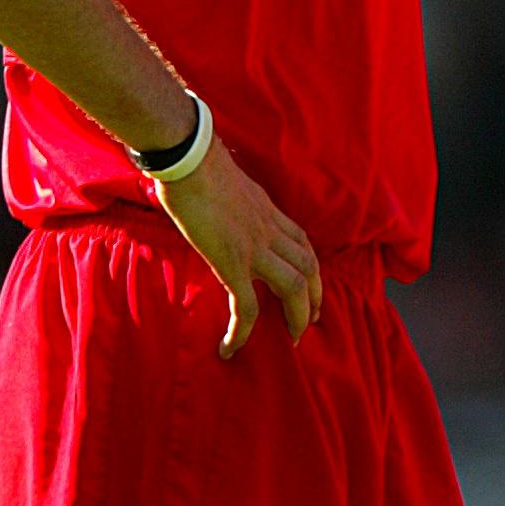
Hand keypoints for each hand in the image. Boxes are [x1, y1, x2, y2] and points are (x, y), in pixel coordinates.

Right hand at [152, 138, 323, 358]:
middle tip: (310, 322)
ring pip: (293, 288)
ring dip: (296, 317)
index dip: (312, 268)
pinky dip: (243, 330)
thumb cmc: (198, 164)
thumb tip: (217, 207)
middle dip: (314, 298)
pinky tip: (231, 347)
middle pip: (308, 268)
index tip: (311, 288)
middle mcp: (270, 230)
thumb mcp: (227, 184)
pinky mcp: (232, 261)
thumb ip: (232, 202)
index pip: (303, 242)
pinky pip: (247, 305)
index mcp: (268, 212)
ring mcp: (254, 246)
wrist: (190, 158)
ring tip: (291, 340)